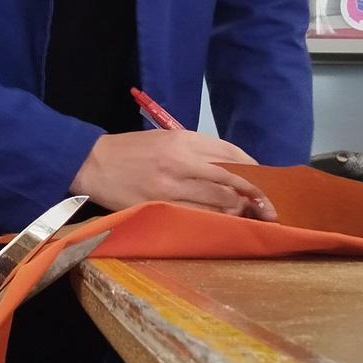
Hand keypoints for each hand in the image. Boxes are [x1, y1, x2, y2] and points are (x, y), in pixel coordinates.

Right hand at [73, 130, 276, 218]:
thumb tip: (234, 169)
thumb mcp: (167, 138)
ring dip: (237, 211)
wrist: (93, 163)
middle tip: (269, 209)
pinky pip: (196, 215)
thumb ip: (199, 150)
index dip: (255, 171)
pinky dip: (214, 220)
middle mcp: (181, 160)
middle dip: (254, 196)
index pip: (231, 154)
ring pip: (217, 200)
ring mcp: (170, 185)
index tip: (268, 184)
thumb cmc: (133, 150)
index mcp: (184, 139)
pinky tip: (222, 224)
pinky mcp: (159, 205)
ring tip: (248, 218)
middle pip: (230, 178)